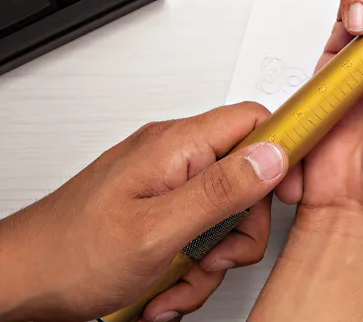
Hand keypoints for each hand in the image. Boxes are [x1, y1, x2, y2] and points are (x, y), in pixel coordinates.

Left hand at [0, 103, 289, 321]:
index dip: (284, 153)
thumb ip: (222, 190)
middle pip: (246, 180)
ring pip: (223, 216)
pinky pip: (197, 234)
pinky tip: (163, 287)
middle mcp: (174, 157)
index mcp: (178, 145)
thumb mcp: (157, 229)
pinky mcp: (157, 212)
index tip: (290, 194)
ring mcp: (165, 185)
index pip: (256, 121)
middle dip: (239, 231)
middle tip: (215, 258)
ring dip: (210, 260)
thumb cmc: (69, 255)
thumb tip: (275, 155)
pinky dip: (188, 268)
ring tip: (176, 283)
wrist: (16, 285)